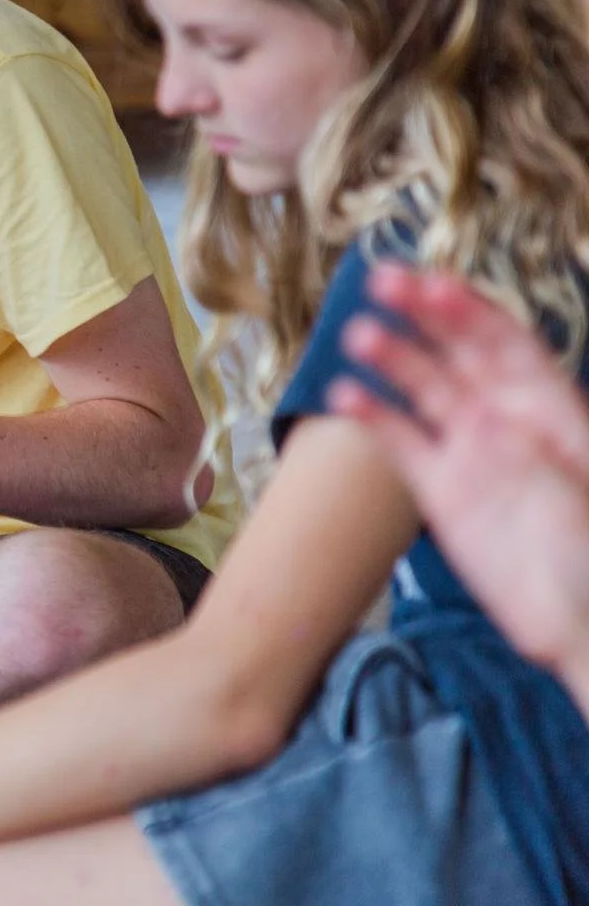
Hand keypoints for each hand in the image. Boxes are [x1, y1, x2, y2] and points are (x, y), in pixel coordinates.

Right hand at [329, 264, 588, 683]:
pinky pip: (402, 443)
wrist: (580, 627)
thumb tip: (488, 424)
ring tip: (357, 335)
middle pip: (461, 351)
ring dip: (392, 357)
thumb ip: (536, 461)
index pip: (508, 344)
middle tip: (381, 282)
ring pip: (425, 389)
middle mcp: (509, 420)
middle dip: (424, 312)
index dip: (470, 311)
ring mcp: (471, 453)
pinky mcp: (440, 490)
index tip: (431, 284)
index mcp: (554, 413)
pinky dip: (373, 416)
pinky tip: (344, 394)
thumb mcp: (577, 506)